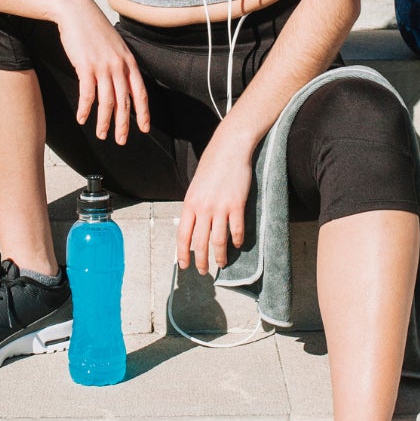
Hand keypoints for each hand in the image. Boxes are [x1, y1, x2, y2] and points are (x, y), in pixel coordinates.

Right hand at [52, 0, 148, 144]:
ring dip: (104, 122)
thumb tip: (121, 82)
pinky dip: (85, 109)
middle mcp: (119, 66)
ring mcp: (103, 67)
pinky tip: (81, 119)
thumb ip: (120, 64)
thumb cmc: (94, 29)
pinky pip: (87, 94)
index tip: (144, 128)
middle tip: (121, 140)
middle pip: (124, 103)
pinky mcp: (85, 67)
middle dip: (123, 125)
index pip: (140, 93)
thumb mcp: (114, 46)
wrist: (76, 11)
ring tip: (101, 135)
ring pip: (107, 103)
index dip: (143, 113)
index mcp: (128, 62)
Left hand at [177, 140, 252, 274]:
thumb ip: (194, 206)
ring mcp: (220, 207)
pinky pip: (236, 229)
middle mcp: (203, 208)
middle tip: (204, 271)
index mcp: (190, 203)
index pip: (182, 235)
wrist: (229, 148)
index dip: (182, 253)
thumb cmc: (212, 166)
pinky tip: (237, 245)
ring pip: (218, 241)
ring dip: (220, 256)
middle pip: (200, 242)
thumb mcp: (196, 186)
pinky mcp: (237, 204)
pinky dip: (237, 241)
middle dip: (201, 261)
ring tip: (221, 264)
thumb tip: (193, 225)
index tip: (184, 266)